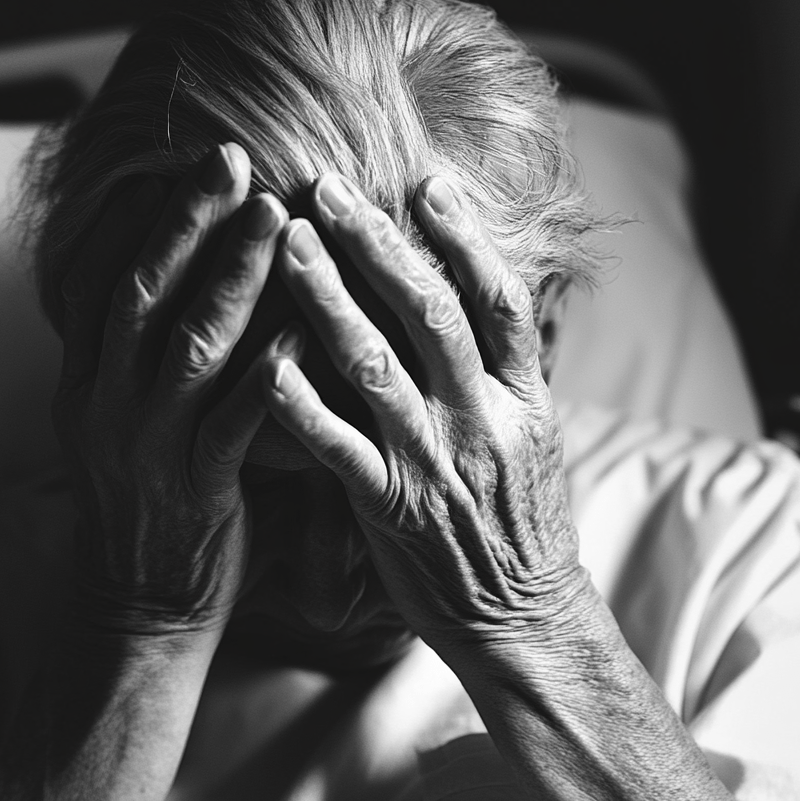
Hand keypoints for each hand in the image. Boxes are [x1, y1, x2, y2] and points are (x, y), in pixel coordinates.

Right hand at [54, 144, 301, 633]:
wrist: (144, 601)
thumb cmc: (151, 497)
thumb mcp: (122, 420)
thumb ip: (139, 356)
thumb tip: (176, 280)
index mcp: (85, 382)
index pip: (96, 282)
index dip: (133, 218)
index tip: (175, 163)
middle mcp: (105, 404)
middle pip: (141, 294)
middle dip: (185, 223)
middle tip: (230, 159)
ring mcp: (147, 447)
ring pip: (187, 347)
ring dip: (230, 276)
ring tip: (274, 217)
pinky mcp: (196, 489)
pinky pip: (234, 423)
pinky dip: (269, 373)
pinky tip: (302, 328)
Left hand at [262, 172, 587, 657]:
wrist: (522, 617)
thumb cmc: (519, 524)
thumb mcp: (534, 439)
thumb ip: (502, 375)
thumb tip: (474, 307)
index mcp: (522, 398)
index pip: (499, 302)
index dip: (466, 238)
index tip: (425, 183)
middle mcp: (483, 419)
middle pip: (430, 314)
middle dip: (377, 245)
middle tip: (325, 188)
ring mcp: (436, 463)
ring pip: (378, 366)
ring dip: (329, 299)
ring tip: (287, 243)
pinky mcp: (392, 509)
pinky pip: (340, 449)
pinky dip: (302, 405)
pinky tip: (265, 362)